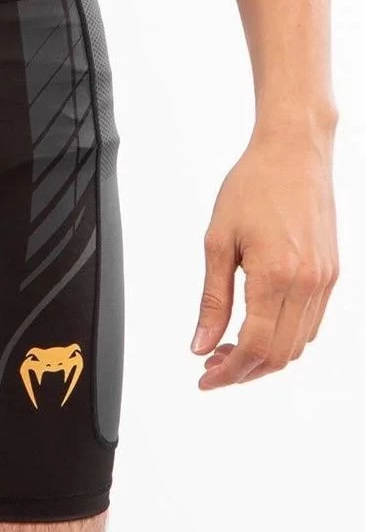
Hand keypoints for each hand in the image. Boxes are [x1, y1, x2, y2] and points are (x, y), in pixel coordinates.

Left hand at [191, 130, 337, 388]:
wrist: (294, 153)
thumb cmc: (252, 187)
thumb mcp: (218, 242)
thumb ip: (212, 299)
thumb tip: (200, 345)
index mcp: (276, 275)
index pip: (254, 346)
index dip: (228, 371)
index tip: (204, 378)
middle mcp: (308, 283)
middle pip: (279, 354)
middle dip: (243, 371)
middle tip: (211, 368)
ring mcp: (325, 280)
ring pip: (297, 344)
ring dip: (263, 357)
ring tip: (226, 349)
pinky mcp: (331, 274)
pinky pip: (310, 323)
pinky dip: (283, 338)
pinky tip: (254, 328)